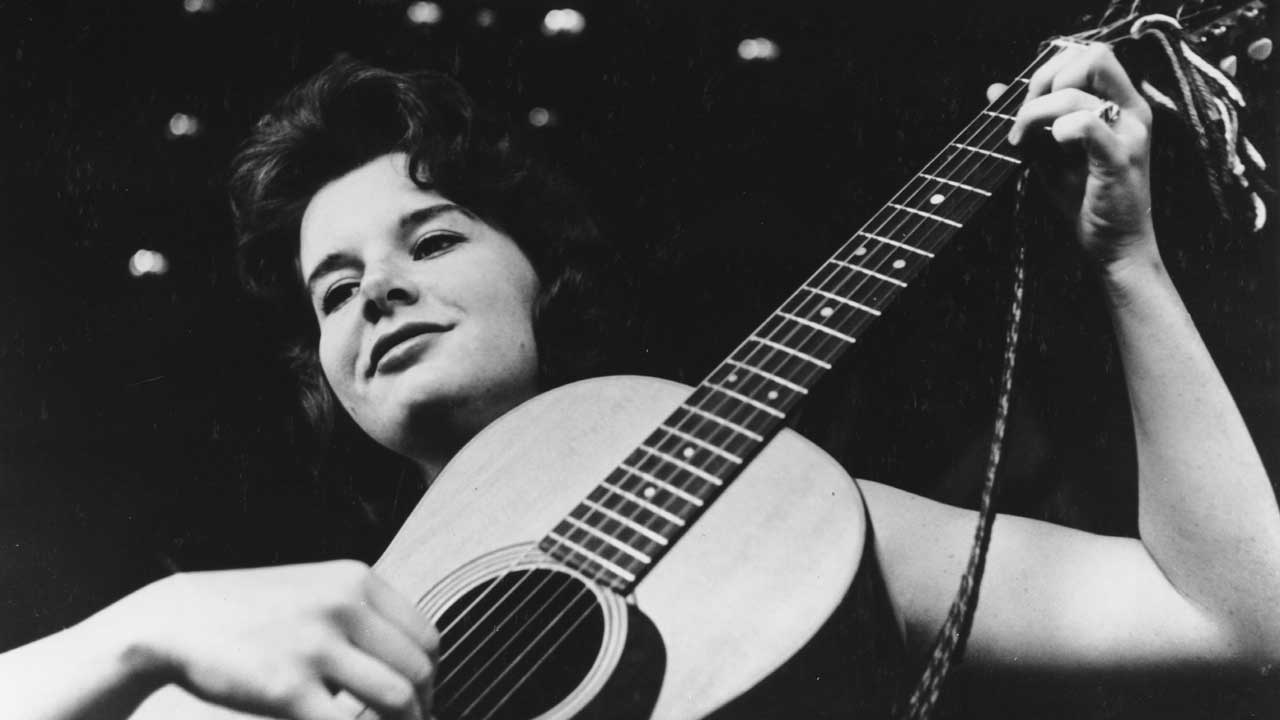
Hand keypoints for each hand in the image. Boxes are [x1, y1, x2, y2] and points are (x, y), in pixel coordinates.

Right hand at [102, 560, 437, 719]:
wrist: (178, 620)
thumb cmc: (254, 614)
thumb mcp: (318, 591)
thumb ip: (364, 617)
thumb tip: (413, 669)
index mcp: (357, 581)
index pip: (426, 636)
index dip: (431, 676)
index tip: (423, 700)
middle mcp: (344, 605)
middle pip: (418, 668)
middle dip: (423, 707)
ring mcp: (316, 645)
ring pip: (396, 697)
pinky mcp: (287, 686)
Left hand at [990, 43, 1157, 270]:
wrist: (1113, 247)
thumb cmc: (1084, 199)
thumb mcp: (1050, 153)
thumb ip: (1029, 120)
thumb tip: (994, 89)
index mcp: (1121, 102)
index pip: (1089, 54)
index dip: (1050, 70)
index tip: (1026, 103)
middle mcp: (1132, 110)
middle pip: (1090, 57)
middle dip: (1043, 83)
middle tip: (1021, 120)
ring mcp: (1130, 134)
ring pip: (1076, 94)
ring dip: (1036, 114)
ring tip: (1022, 141)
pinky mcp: (1121, 160)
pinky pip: (1088, 125)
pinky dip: (1060, 129)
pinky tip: (1053, 144)